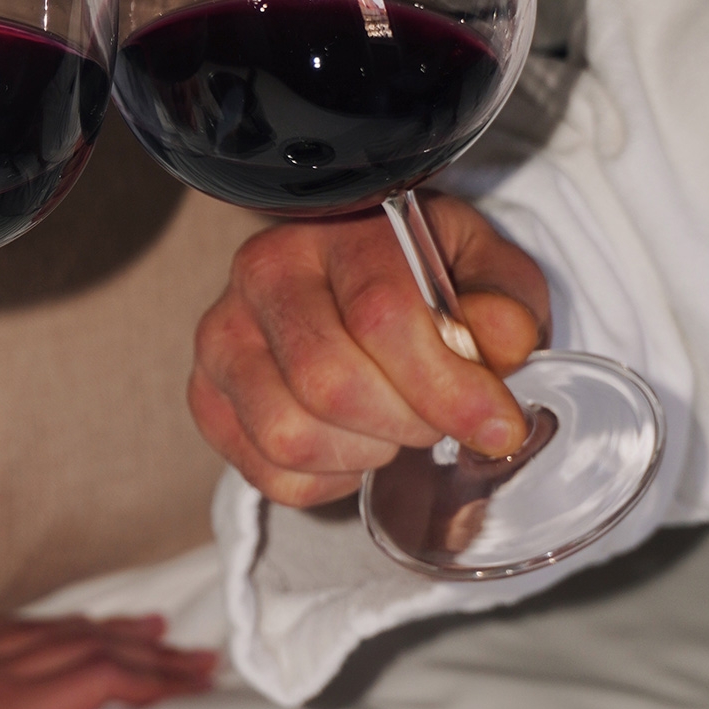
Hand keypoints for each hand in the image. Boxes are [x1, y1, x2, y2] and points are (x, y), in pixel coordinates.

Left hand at [0, 613, 217, 708]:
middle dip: (154, 651)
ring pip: (69, 629)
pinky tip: (87, 624)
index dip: (155, 678)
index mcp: (12, 704)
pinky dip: (74, 622)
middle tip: (201, 657)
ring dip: (121, 630)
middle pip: (96, 647)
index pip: (104, 679)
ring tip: (161, 629)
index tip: (196, 684)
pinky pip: (34, 622)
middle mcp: (4, 665)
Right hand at [190, 194, 549, 509]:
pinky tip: (351, 443)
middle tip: (438, 419)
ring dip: (363, 452)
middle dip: (406, 423)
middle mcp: (263, 273)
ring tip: (393, 427)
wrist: (361, 284)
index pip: (382, 317)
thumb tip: (498, 338)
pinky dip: (325, 479)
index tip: (496, 424)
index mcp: (337, 229)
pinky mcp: (207, 395)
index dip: (447, 387)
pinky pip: (268, 472)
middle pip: (329, 383)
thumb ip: (502, 303)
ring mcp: (223, 336)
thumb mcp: (488, 274)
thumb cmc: (428, 281)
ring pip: (289, 434)